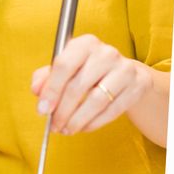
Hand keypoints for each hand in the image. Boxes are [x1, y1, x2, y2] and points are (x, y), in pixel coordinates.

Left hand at [30, 34, 152, 137]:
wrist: (125, 74)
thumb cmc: (88, 71)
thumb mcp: (66, 69)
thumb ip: (46, 78)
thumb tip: (37, 90)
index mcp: (85, 44)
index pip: (64, 64)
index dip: (51, 90)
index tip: (42, 109)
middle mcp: (106, 53)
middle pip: (79, 86)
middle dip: (62, 111)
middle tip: (54, 125)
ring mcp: (124, 69)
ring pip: (96, 101)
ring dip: (77, 120)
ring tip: (67, 130)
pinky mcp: (137, 86)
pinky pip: (112, 110)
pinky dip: (94, 123)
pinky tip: (84, 127)